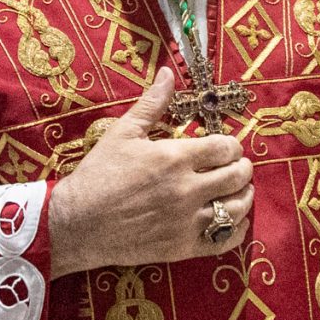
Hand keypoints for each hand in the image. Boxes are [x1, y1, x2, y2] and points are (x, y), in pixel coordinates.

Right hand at [46, 68, 254, 278]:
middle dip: (242, 168)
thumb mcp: (122, 132)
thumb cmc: (98, 174)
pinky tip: (233, 220)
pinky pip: (224, 240)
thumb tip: (168, 73)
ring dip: (243, 196)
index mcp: (174, 158)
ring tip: (238, 190)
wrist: (76, 223)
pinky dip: (236, 229)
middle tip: (237, 166)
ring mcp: (186, 221)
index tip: (227, 147)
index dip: (232, 145)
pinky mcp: (182, 247)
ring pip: (236, 208)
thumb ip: (152, 103)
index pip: (225, 148)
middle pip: (236, 176)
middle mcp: (186, 190)